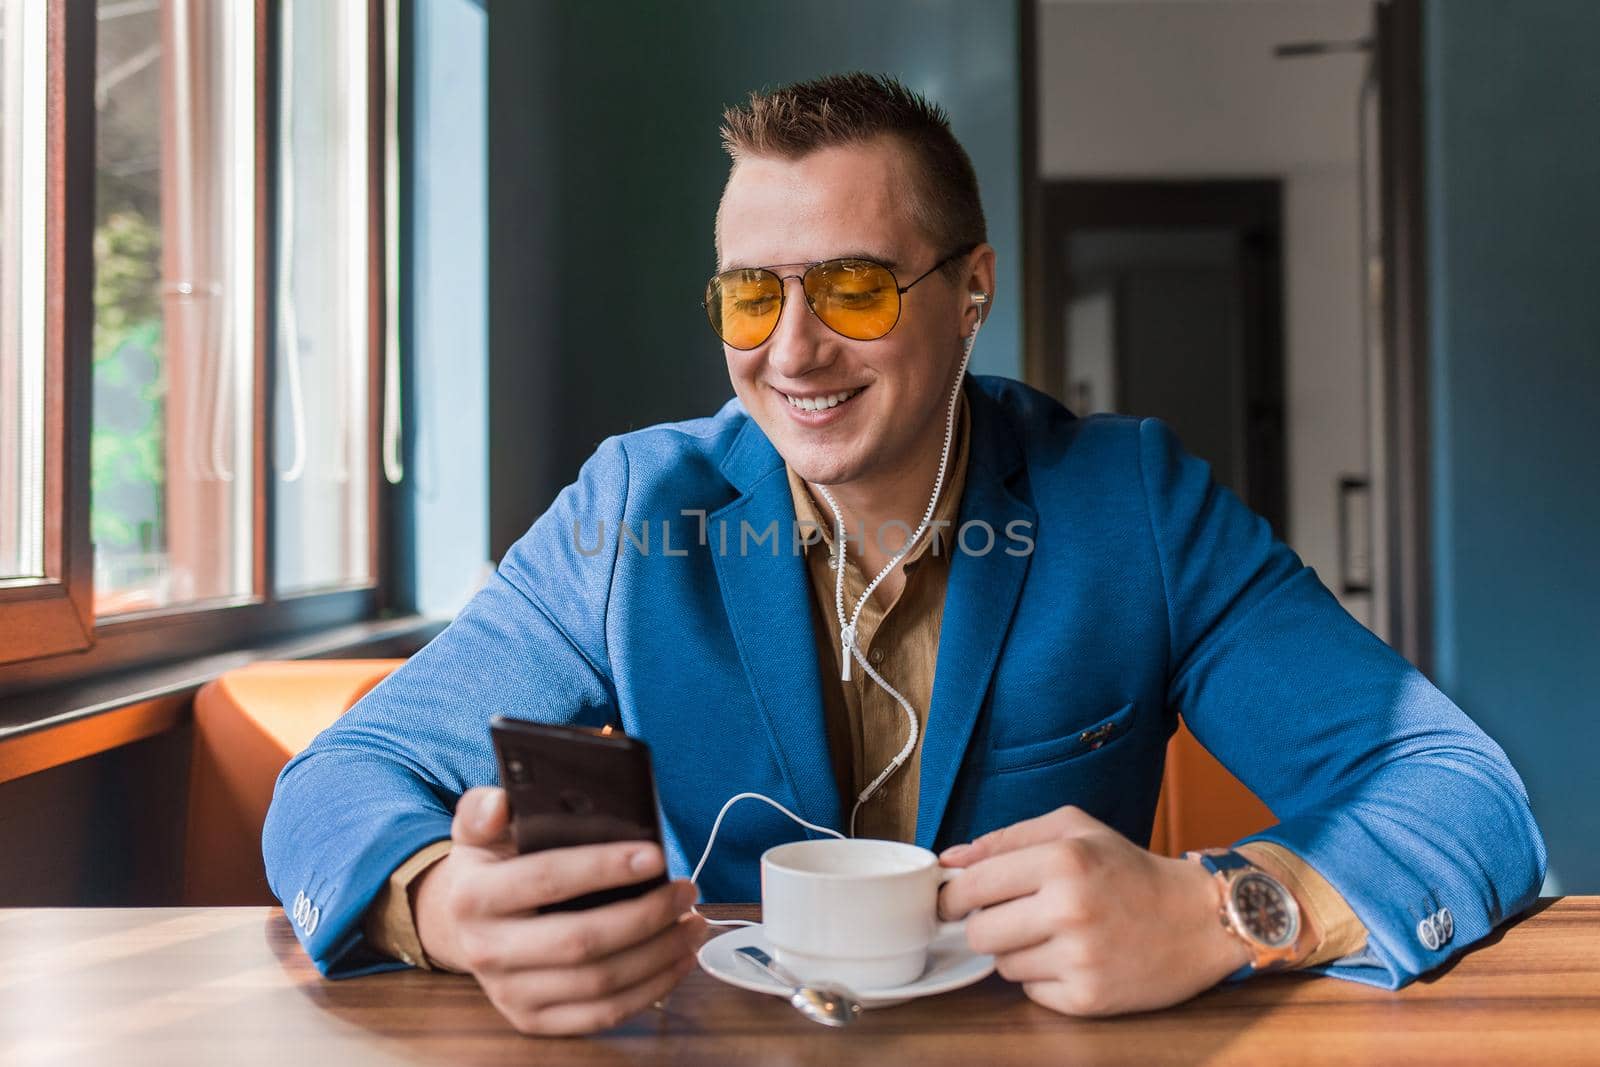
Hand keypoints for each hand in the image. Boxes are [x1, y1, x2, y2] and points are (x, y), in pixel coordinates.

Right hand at [413, 786, 706, 1035]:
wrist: (463, 927)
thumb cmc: (490, 869)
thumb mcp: (479, 832)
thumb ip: (483, 808)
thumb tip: (499, 802)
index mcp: (472, 896)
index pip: (547, 879)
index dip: (604, 868)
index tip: (655, 856)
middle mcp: (486, 951)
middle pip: (580, 941)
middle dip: (646, 915)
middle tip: (686, 890)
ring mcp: (509, 994)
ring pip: (599, 983)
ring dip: (658, 954)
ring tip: (693, 922)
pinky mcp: (533, 1021)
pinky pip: (601, 1014)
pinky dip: (650, 990)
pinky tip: (678, 961)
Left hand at [937, 805, 1252, 1016]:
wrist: (1198, 920)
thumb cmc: (1129, 870)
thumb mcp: (1074, 831)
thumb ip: (1007, 838)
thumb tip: (949, 859)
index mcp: (1063, 861)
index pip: (973, 885)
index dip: (952, 895)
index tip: (950, 901)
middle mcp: (1069, 910)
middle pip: (979, 933)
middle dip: (985, 925)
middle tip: (1011, 916)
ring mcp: (1080, 959)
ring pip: (1003, 966)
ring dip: (1018, 952)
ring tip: (1053, 934)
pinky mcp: (1089, 999)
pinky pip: (1032, 992)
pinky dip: (1043, 978)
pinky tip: (1072, 959)